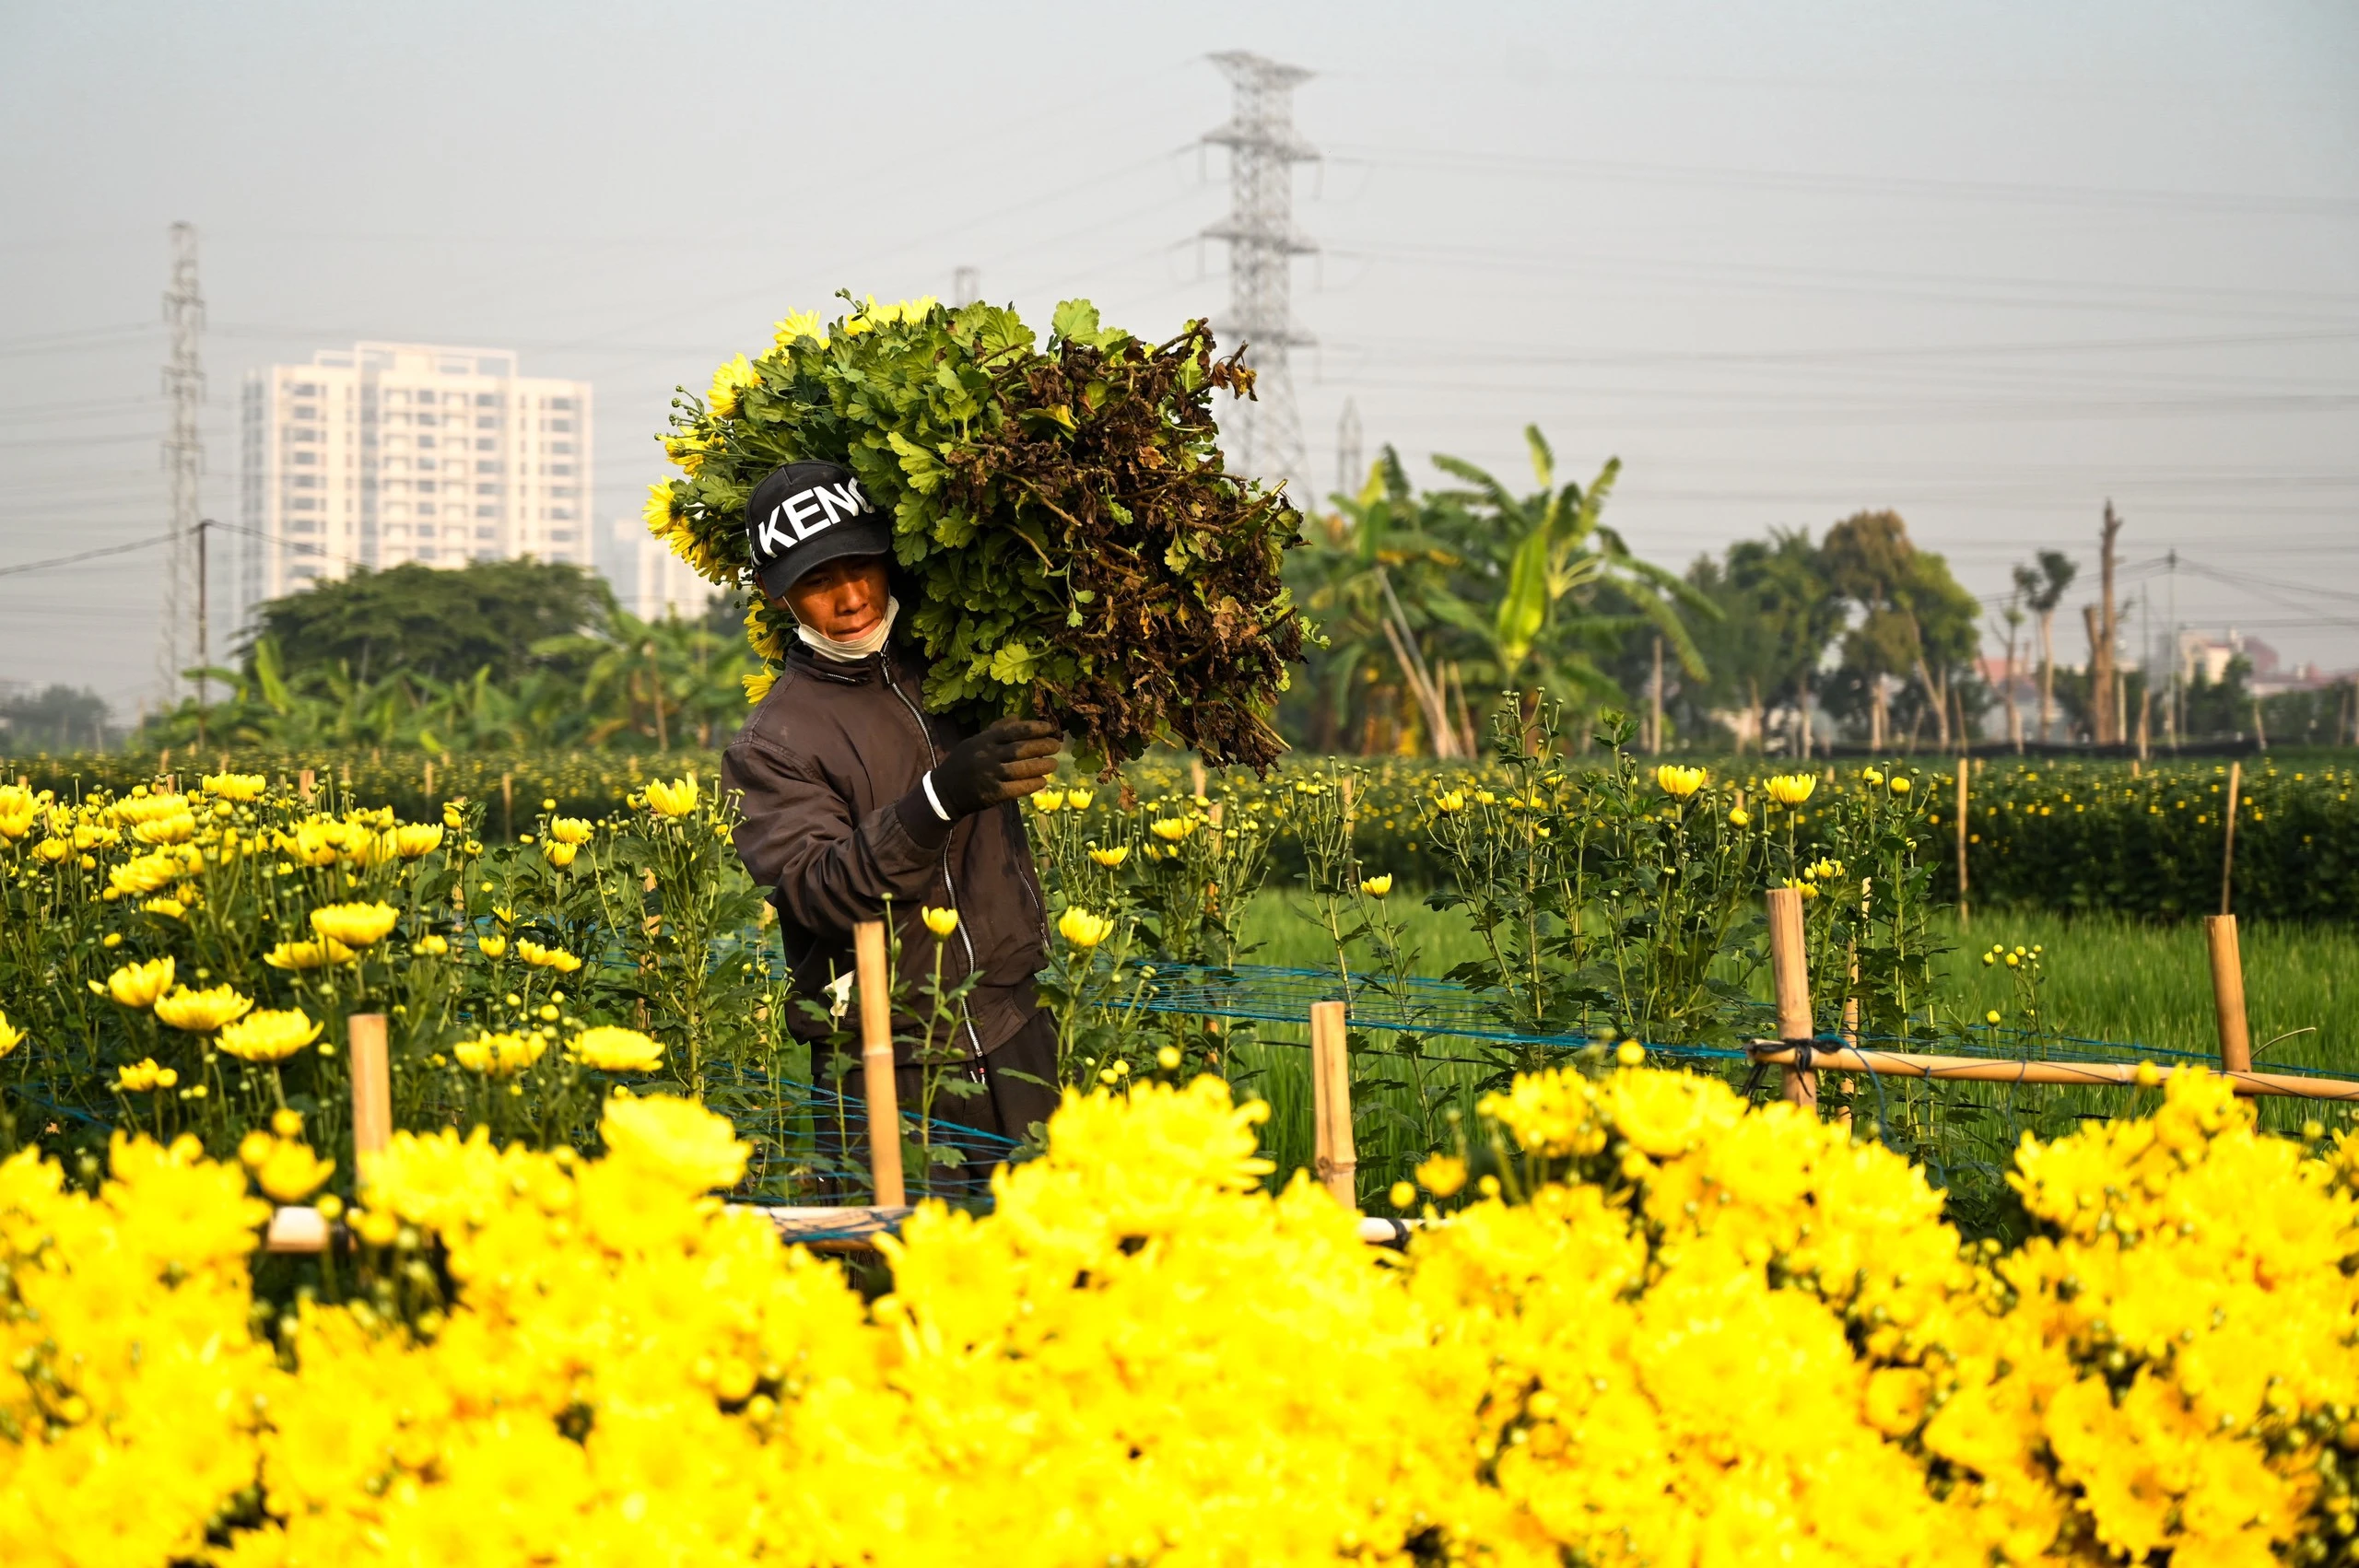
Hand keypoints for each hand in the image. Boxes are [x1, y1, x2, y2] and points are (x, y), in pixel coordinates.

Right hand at [930, 718, 1061, 816]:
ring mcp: (990, 775)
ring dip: (1041, 766)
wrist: (944, 791)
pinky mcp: (992, 794)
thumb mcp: (975, 741)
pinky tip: (1042, 782)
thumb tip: (1018, 717)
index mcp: (984, 740)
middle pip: (1021, 749)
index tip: (1050, 728)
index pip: (1014, 731)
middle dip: (1043, 746)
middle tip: (1057, 746)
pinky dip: (1032, 784)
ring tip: (1054, 764)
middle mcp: (987, 755)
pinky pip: (1017, 788)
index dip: (1034, 728)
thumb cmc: (964, 763)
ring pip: (1022, 769)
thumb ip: (996, 729)